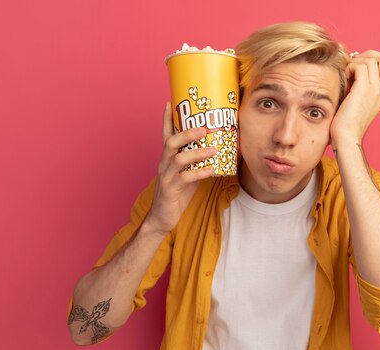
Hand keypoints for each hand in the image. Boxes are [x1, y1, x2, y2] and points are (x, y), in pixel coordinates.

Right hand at [144, 102, 215, 233]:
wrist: (163, 217)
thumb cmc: (177, 194)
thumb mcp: (187, 174)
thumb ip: (196, 162)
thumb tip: (216, 150)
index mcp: (167, 158)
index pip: (165, 134)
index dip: (166, 119)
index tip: (169, 102)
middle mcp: (164, 164)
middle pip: (171, 142)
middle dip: (187, 133)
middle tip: (205, 128)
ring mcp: (166, 176)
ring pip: (178, 159)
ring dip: (197, 152)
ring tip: (214, 149)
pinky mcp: (171, 190)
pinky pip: (186, 178)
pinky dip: (200, 173)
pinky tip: (212, 170)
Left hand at [330, 50, 379, 147]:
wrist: (346, 138)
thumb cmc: (347, 122)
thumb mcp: (357, 99)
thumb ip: (359, 83)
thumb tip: (352, 65)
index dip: (373, 58)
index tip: (357, 64)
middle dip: (367, 54)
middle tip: (353, 63)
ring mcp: (375, 90)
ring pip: (371, 60)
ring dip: (355, 61)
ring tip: (346, 73)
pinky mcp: (363, 90)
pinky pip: (360, 66)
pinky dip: (350, 66)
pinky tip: (344, 77)